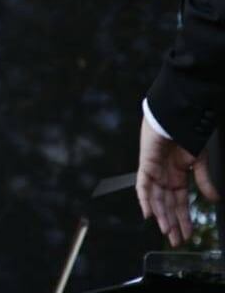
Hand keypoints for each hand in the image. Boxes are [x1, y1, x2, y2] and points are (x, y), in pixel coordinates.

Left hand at [136, 116, 219, 245]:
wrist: (177, 116)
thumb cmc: (187, 134)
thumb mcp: (199, 162)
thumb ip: (204, 181)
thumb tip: (213, 200)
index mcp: (177, 175)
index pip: (179, 203)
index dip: (183, 219)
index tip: (187, 235)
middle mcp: (164, 176)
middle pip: (167, 205)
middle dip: (172, 223)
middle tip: (176, 241)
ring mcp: (154, 170)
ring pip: (156, 199)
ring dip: (162, 216)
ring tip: (168, 232)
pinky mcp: (146, 164)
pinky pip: (143, 185)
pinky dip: (145, 200)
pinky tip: (149, 214)